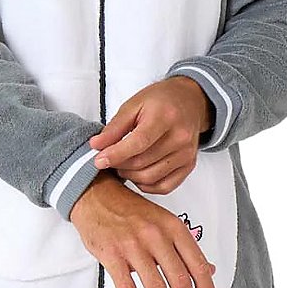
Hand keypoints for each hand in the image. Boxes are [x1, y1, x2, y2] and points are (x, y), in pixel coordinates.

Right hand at [69, 171, 217, 287]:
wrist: (96, 196)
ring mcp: (132, 245)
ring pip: (155, 286)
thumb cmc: (132, 211)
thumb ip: (185, 247)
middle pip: (179, 279)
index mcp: (173, 227)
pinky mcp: (111, 254)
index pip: (196, 263)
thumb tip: (209, 270)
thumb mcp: (164, 222)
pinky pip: (127, 287)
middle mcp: (156, 235)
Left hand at [88, 77, 213, 191]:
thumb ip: (115, 127)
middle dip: (119, 165)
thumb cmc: (161, 100)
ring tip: (122, 165)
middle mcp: (180, 137)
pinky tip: (138, 173)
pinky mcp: (189, 165)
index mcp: (165, 116)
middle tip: (108, 159)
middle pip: (142, 162)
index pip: (139, 143)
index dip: (116, 154)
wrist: (189, 101)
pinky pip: (164, 186)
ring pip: (151, 177)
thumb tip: (96, 145)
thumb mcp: (133, 104)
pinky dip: (146, 185)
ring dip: (130, 176)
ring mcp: (187, 153)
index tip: (98, 160)